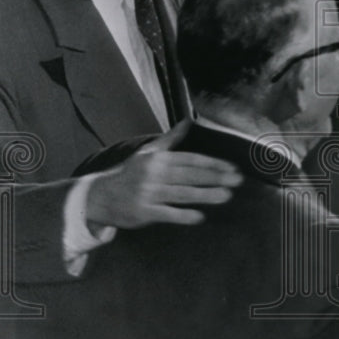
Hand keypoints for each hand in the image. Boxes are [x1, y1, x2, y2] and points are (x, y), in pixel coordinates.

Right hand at [85, 120, 242, 229]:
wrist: (100, 196)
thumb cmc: (129, 174)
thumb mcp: (147, 153)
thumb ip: (170, 139)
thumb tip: (188, 121)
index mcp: (158, 159)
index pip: (190, 160)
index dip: (212, 163)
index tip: (232, 167)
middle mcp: (154, 174)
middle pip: (190, 175)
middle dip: (215, 177)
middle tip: (237, 180)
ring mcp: (148, 193)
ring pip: (182, 193)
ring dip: (205, 195)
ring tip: (226, 196)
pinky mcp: (143, 211)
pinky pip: (166, 213)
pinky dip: (183, 215)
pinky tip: (199, 217)